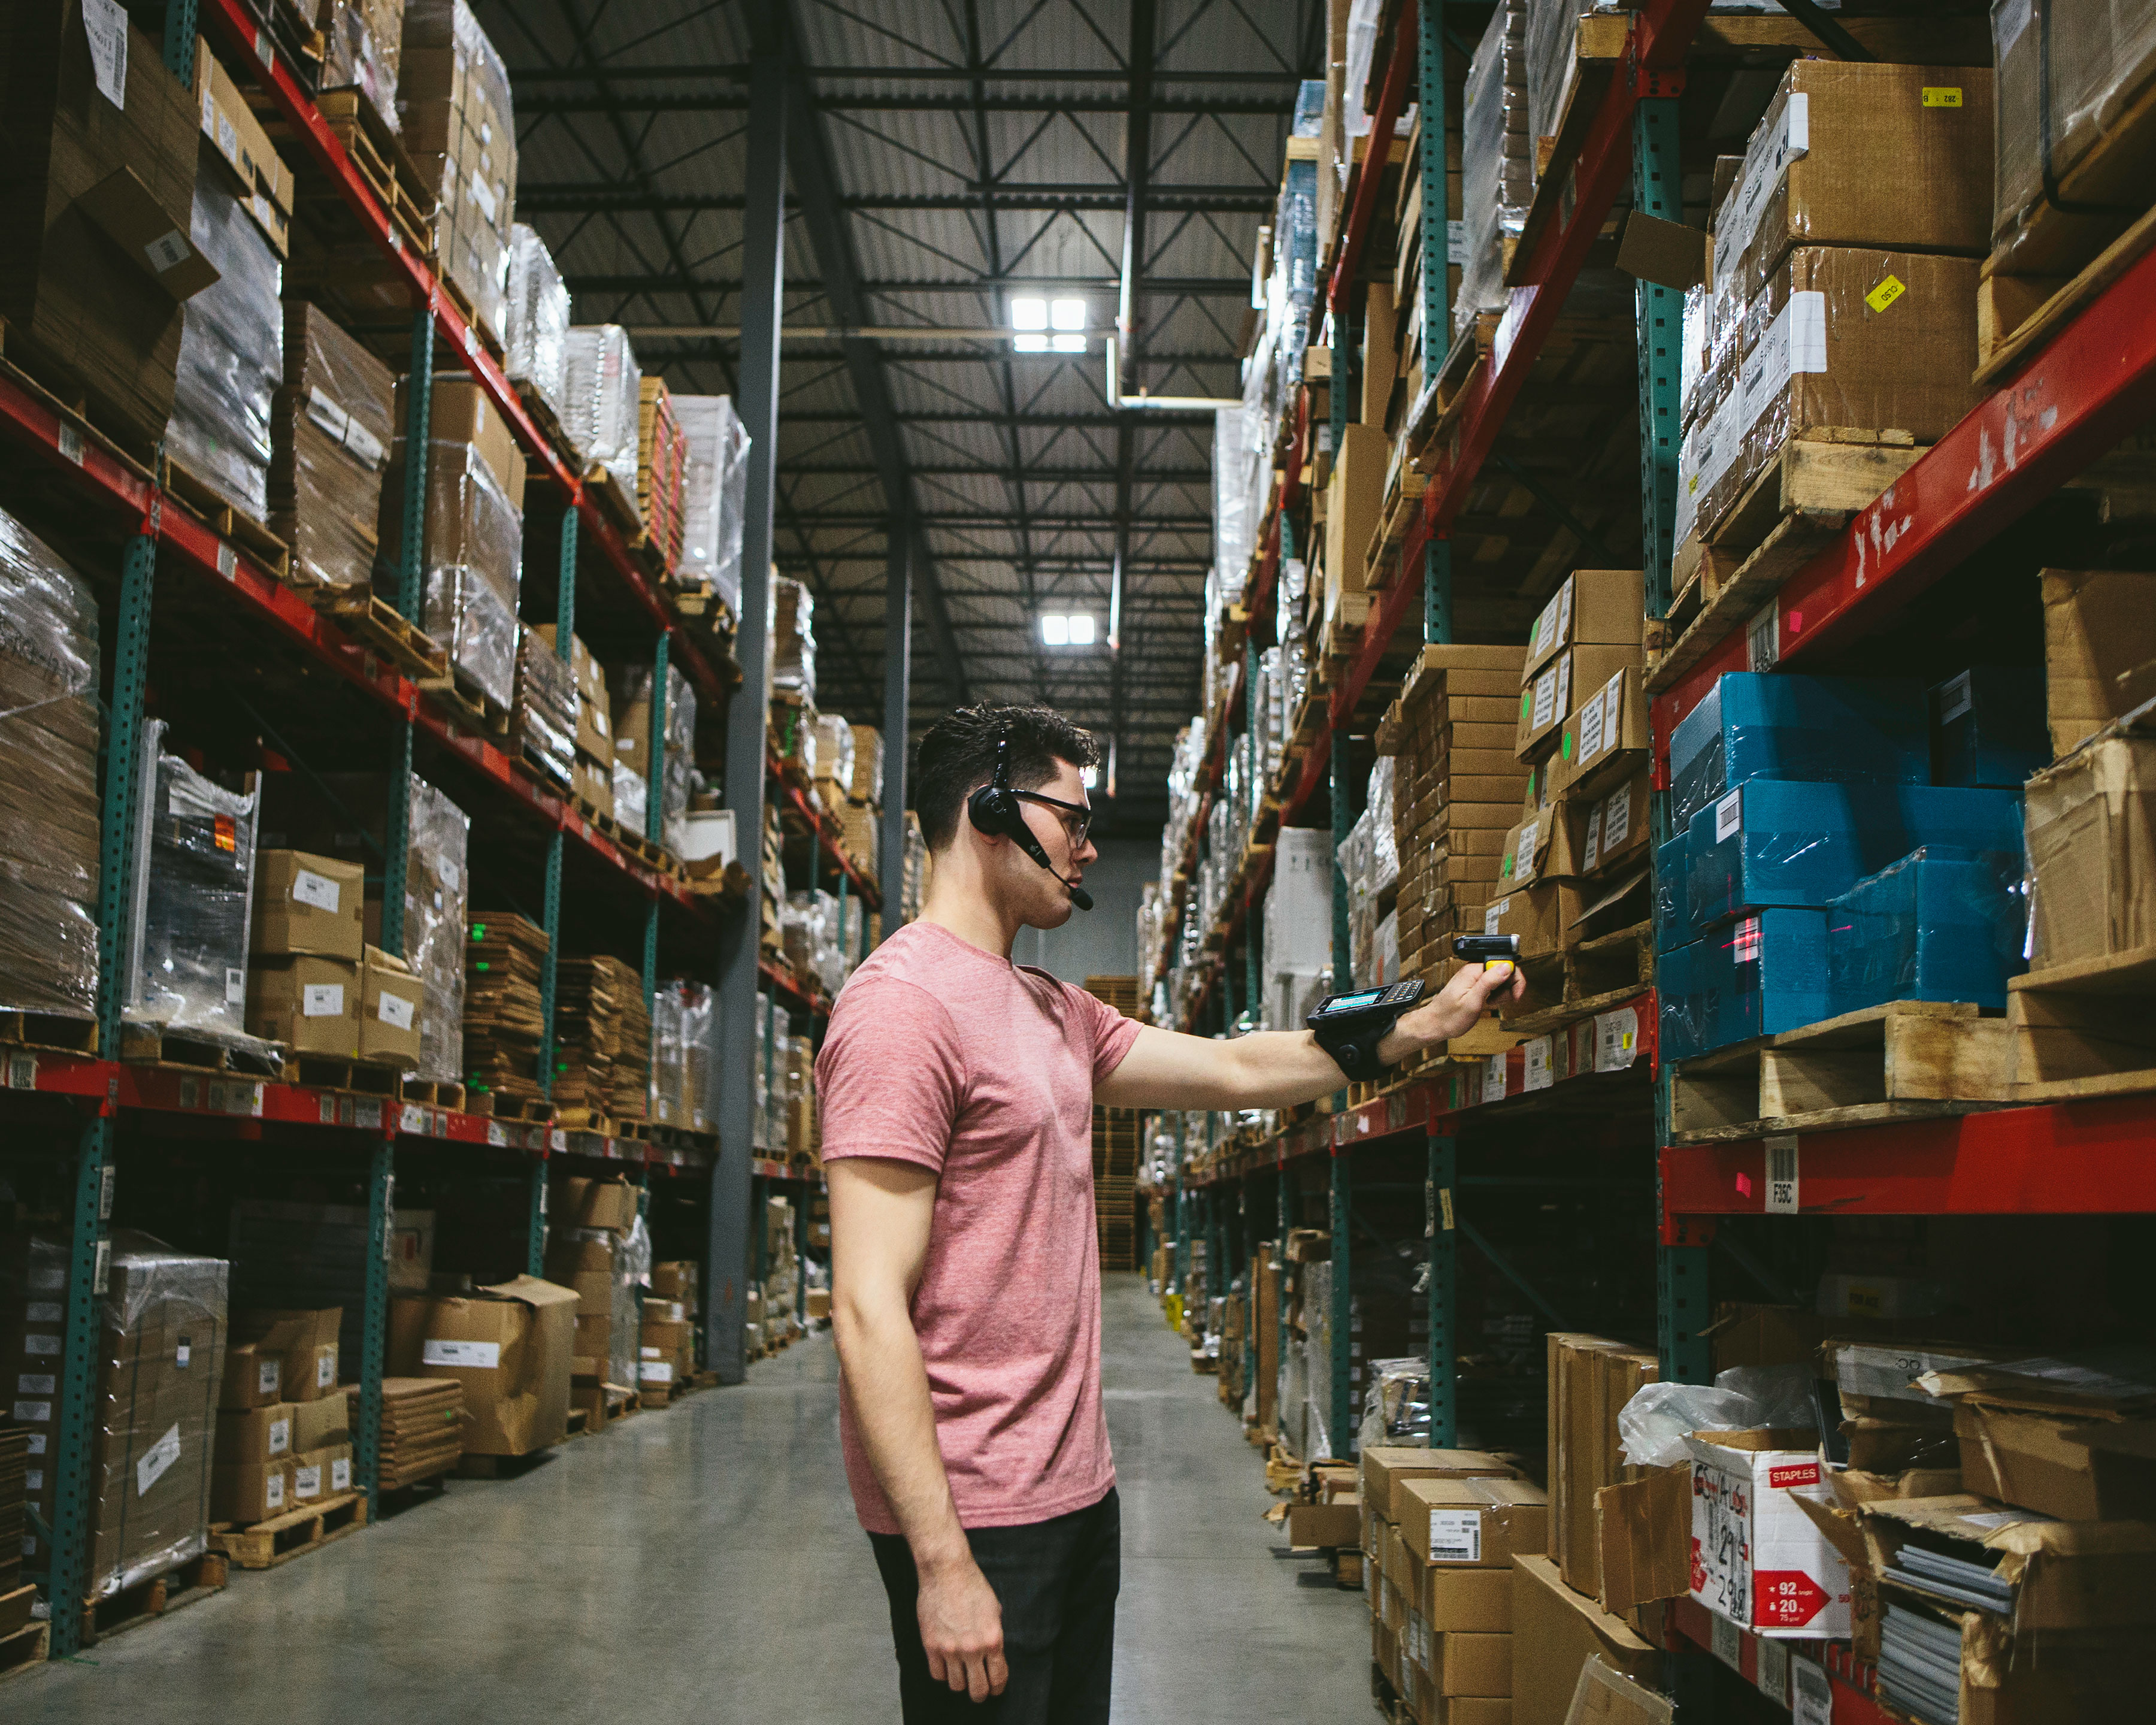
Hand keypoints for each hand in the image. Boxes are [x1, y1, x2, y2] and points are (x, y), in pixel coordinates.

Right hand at [916, 1550, 1007, 1701]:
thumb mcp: (994, 1611)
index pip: (998, 1679)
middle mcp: (973, 1649)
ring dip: (960, 1683)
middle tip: (978, 1690)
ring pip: (956, 1686)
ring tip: (961, 1674)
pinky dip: (943, 1673)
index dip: (997, 1688)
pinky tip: (946, 1665)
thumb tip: (992, 1655)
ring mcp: (950, 1649)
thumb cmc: (972, 1585)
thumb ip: (993, 1635)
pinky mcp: (931, 1645)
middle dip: (980, 1694)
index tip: (994, 1689)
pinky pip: (937, 1674)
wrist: (947, 1570)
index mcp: (993, 1639)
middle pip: (977, 1690)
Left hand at [1382, 960, 1526, 1055]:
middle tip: (1501, 1002)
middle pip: (1504, 970)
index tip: (1515, 995)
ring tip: (1492, 1003)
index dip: (1514, 979)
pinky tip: (1489, 1002)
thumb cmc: (1449, 1017)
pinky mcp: (1473, 983)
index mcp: (1473, 971)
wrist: (1435, 1024)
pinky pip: (1492, 984)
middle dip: (1509, 988)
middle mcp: (1473, 970)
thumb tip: (1505, 967)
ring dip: (1502, 993)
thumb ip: (1489, 983)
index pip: (1504, 964)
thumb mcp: (1472, 1002)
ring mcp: (1473, 976)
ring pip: (1500, 978)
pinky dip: (1495, 994)